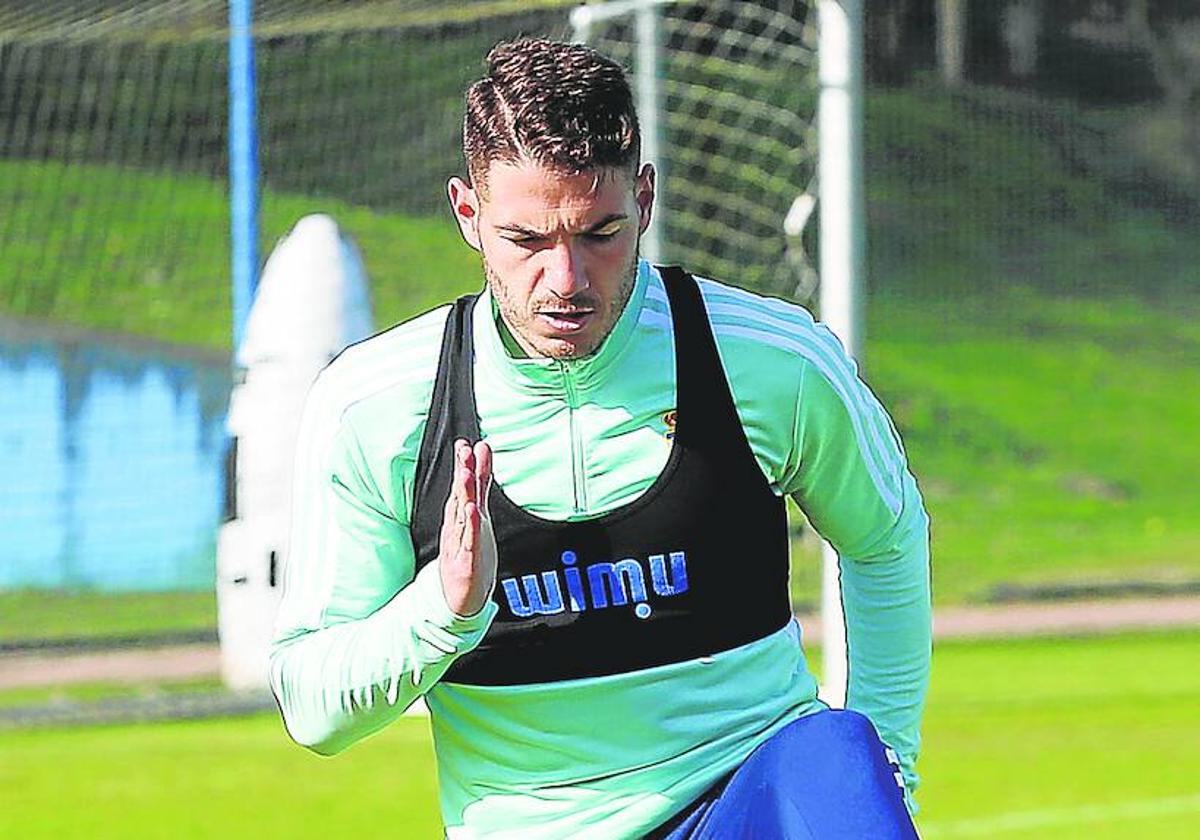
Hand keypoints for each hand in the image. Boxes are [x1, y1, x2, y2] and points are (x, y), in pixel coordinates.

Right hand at [438, 439, 496, 616]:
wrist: (460, 599)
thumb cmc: (469, 555)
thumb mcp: (475, 519)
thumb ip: (479, 487)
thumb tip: (480, 457)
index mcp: (460, 518)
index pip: (463, 488)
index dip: (465, 466)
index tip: (466, 443)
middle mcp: (458, 528)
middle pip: (460, 497)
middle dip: (462, 473)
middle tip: (464, 449)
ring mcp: (460, 545)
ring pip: (462, 517)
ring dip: (464, 495)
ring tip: (466, 474)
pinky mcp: (465, 563)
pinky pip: (468, 542)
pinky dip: (470, 526)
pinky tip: (472, 511)